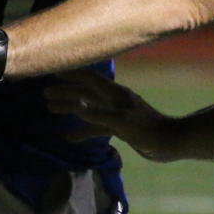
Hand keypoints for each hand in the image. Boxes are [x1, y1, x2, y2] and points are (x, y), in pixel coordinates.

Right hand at [43, 70, 180, 161]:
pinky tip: (70, 137)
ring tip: (51, 110)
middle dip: (65, 91)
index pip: (89, 78)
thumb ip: (96, 114)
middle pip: (85, 91)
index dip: (71, 73)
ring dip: (71, 108)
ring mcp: (116, 113)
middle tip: (44, 94)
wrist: (169, 143)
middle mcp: (113, 99)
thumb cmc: (146, 130)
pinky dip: (82, 130)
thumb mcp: (119, 122)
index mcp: (114, 93)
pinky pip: (95, 125)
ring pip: (88, 107)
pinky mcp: (119, 127)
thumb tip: (75, 103)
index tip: (52, 71)